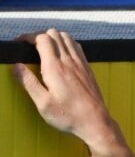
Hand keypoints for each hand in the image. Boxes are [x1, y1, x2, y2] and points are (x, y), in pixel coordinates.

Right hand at [14, 29, 115, 152]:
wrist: (95, 122)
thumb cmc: (69, 116)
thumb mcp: (43, 103)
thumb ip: (29, 83)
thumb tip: (17, 66)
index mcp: (55, 68)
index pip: (42, 38)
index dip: (28, 37)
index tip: (20, 43)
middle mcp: (69, 62)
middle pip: (54, 34)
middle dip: (39, 35)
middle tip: (30, 46)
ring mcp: (81, 64)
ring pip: (67, 38)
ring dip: (54, 38)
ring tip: (44, 49)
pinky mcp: (88, 68)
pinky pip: (77, 47)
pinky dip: (67, 44)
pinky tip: (62, 55)